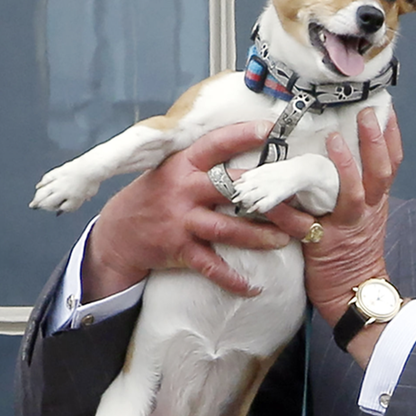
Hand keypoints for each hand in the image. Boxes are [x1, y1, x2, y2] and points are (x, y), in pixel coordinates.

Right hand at [82, 121, 293, 301]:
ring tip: (286, 239)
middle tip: (298, 200)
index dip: (242, 135)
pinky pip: (210, 266)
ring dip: (259, 236)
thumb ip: (202, 161)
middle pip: (231, 188)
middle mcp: (184, 190)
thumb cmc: (153, 197)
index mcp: (183, 165)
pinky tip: (253, 287)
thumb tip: (244, 144)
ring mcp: (181, 220)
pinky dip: (232, 279)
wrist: (117, 234)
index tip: (270, 129)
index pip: (215, 144)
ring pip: (227, 228)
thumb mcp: (170, 170)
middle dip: (266, 196)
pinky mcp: (179, 249)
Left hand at [269, 107, 403, 364]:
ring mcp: (346, 227)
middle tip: (367, 113)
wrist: (356, 294)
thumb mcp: (366, 218)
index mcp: (377, 203)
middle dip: (375, 141)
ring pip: (352, 193)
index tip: (385, 108)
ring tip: (334, 140)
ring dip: (344, 166)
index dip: (390, 137)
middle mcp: (367, 212)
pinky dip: (284, 210)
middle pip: (380, 172)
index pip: (392, 165)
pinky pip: (301, 225)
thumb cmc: (357, 253)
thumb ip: (357, 191)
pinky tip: (271, 197)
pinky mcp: (322, 245)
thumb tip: (340, 156)